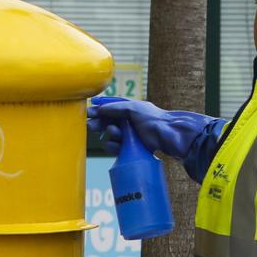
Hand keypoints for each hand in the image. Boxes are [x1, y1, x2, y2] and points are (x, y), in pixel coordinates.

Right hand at [87, 97, 209, 160]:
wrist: (169, 135)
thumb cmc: (153, 119)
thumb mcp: (133, 108)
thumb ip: (115, 108)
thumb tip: (99, 109)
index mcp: (129, 109)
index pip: (109, 108)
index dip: (98, 110)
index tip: (87, 113)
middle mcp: (128, 121)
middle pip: (107, 123)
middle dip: (99, 124)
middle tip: (91, 127)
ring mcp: (130, 135)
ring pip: (111, 136)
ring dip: (111, 135)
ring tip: (116, 134)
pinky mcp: (131, 148)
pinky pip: (117, 148)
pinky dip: (114, 147)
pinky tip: (116, 146)